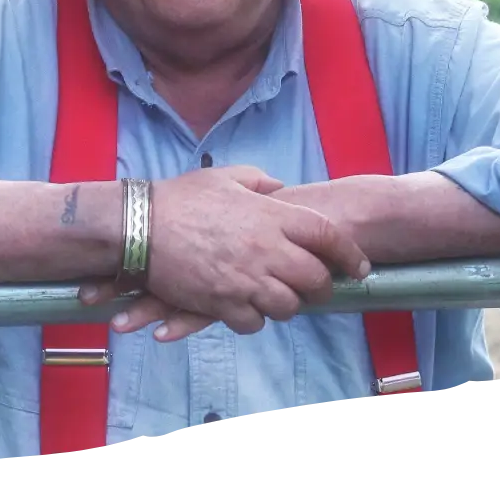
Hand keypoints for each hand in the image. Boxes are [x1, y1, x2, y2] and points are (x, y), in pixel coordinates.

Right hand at [77, 166, 370, 340]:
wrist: (139, 227)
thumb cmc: (182, 198)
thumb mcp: (227, 177)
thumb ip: (261, 182)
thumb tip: (279, 190)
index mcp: (272, 216)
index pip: (328, 236)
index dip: (350, 253)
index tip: (360, 266)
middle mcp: (266, 250)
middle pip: (315, 279)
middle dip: (322, 287)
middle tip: (319, 288)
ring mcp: (246, 280)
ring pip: (288, 306)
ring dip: (287, 304)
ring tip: (278, 296)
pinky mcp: (222, 303)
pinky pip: (253, 322)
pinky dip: (254, 318)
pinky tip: (246, 308)